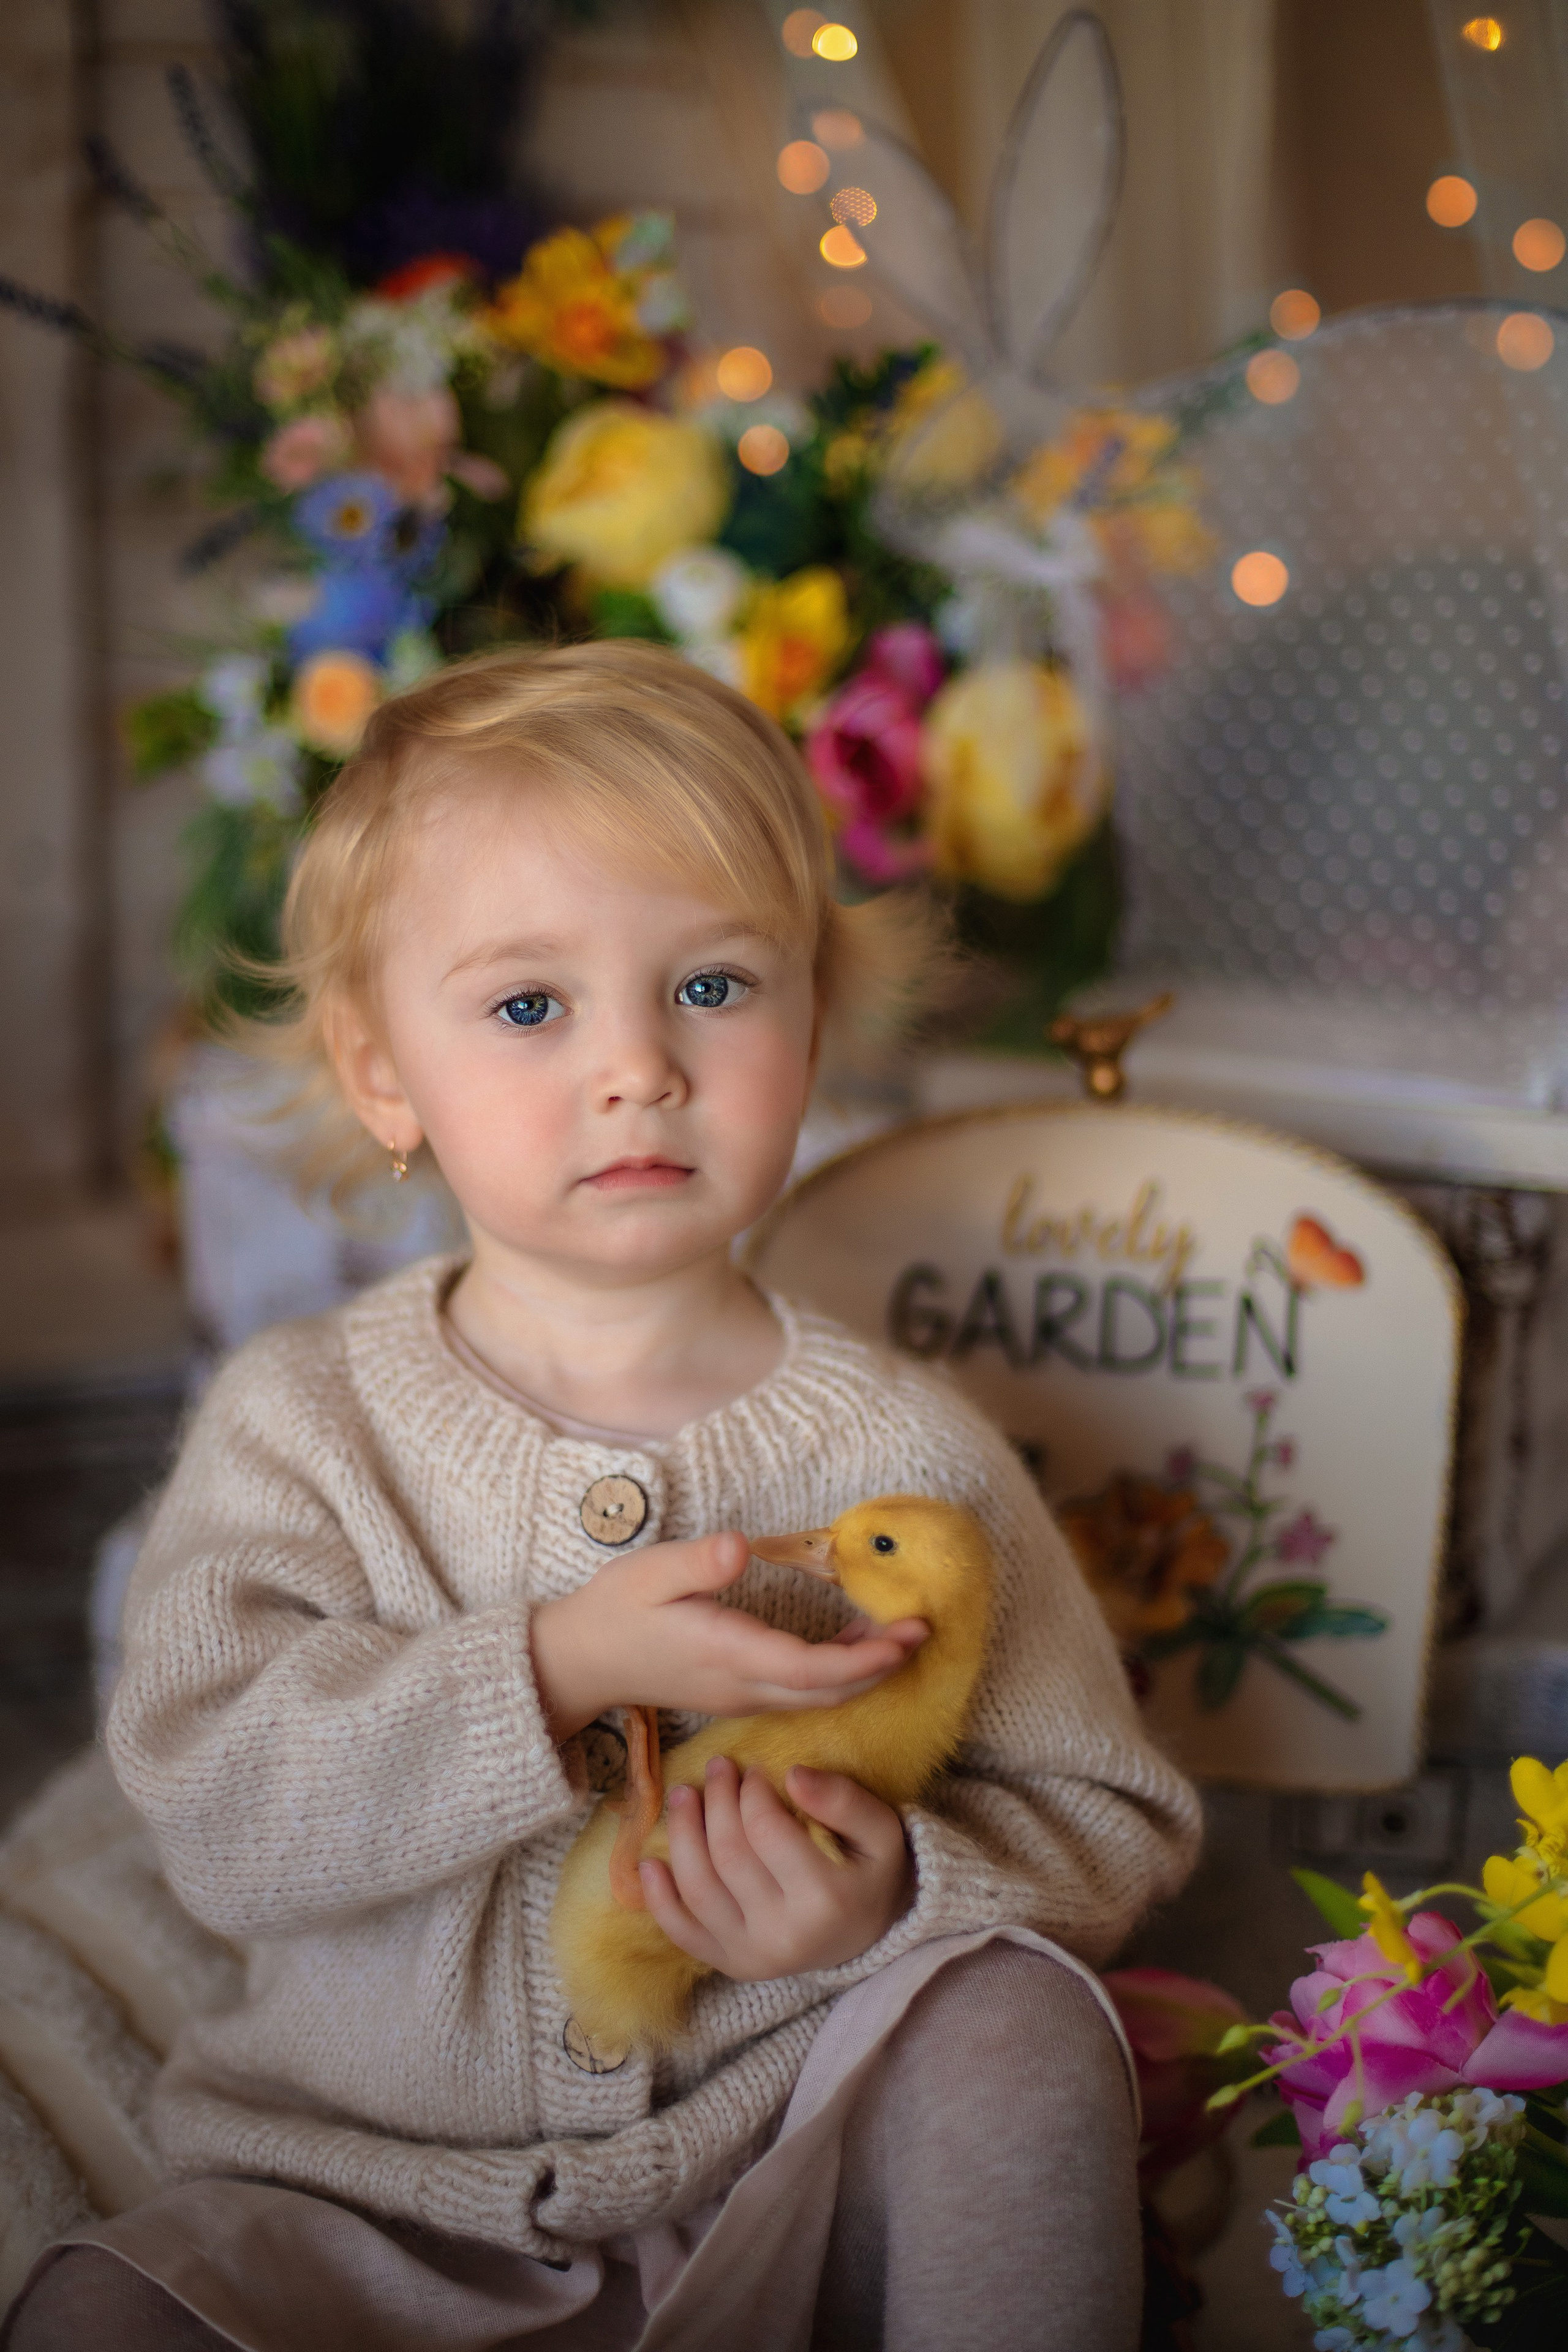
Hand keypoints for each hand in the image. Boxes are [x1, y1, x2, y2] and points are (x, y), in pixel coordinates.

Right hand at [530, 1533, 925, 1741]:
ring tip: (901, 1636)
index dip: (864, 1659)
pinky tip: (854, 1645)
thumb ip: (696, 1564)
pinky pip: (800, 1694)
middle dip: (881, 1667)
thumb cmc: (615, 1609)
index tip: (907, 1636)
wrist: (581, 1661)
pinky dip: (836, 1674)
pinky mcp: (736, 1694)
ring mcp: (740, 1697)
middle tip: (924, 1631)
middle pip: (827, 1692)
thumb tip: (740, 1547)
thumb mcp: (648, 1573)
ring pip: (817, 1698)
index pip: (809, 1669)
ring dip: (862, 1672)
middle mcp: (741, 1686)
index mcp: (726, 1654)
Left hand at [637, 1757, 913, 1980]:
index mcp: (825, 1899)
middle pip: (728, 1857)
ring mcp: (752, 1955)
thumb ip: (844, 1799)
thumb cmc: (872, 1872)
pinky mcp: (730, 1964)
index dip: (751, 1792)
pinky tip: (650, 1861)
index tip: (753, 1770)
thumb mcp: (882, 1830)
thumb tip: (793, 1773)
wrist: (869, 1933)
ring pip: (699, 1889)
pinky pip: (683, 1933)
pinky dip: (659, 1899)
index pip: (767, 1832)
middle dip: (715, 1802)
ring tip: (683, 1795)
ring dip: (682, 1835)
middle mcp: (785, 1935)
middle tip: (716, 1769)